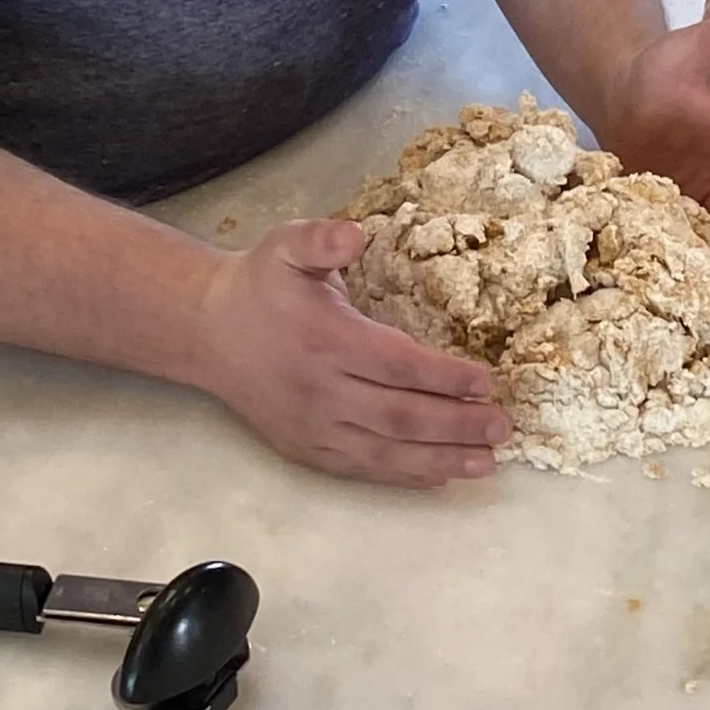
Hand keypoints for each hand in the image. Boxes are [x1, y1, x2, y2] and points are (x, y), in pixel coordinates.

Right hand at [193, 218, 511, 488]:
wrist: (207, 332)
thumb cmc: (259, 286)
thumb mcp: (286, 245)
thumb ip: (321, 238)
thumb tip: (356, 234)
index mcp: (325, 340)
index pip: (397, 365)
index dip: (445, 378)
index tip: (487, 382)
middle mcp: (320, 391)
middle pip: (400, 416)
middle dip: (457, 426)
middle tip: (503, 427)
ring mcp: (312, 427)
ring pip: (384, 452)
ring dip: (440, 460)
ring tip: (486, 462)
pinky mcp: (305, 449)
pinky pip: (361, 468)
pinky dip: (403, 475)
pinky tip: (438, 475)